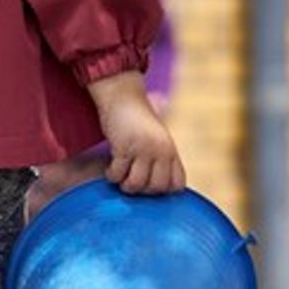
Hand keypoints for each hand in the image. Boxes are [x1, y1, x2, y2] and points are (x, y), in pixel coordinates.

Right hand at [90, 71, 185, 195]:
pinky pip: (118, 174)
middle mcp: (161, 151)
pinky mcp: (124, 147)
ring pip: (136, 184)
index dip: (163, 191)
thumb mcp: (157, 139)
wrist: (123, 98)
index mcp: (171, 151)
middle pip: (156, 188)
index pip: (177, 185)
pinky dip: (112, 175)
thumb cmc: (138, 121)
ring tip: (120, 178)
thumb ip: (161, 160)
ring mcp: (143, 149)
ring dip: (125, 186)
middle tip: (131, 182)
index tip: (149, 184)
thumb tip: (153, 188)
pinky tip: (111, 168)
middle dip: (141, 191)